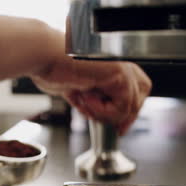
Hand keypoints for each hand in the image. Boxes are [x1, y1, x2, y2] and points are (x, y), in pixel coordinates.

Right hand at [0, 15, 150, 133]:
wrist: (43, 57)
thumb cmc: (50, 68)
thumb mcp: (74, 87)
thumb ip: (89, 99)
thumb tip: (98, 116)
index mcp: (108, 64)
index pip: (132, 87)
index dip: (128, 109)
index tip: (119, 127)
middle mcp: (118, 64)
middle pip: (142, 92)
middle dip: (129, 114)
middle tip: (117, 129)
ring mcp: (121, 67)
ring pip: (130, 105)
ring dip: (105, 115)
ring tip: (84, 104)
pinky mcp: (120, 74)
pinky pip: (121, 106)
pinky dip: (102, 111)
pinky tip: (84, 98)